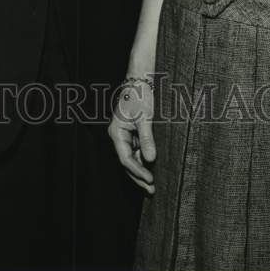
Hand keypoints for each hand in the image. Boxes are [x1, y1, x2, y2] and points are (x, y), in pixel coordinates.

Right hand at [107, 78, 156, 193]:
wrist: (140, 81)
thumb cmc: (139, 96)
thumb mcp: (144, 117)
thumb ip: (147, 139)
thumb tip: (150, 159)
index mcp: (116, 132)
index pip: (125, 158)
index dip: (137, 171)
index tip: (150, 180)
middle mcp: (119, 136)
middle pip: (127, 162)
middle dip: (139, 176)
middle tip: (151, 190)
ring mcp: (126, 135)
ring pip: (133, 158)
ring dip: (142, 170)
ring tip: (153, 185)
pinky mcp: (134, 133)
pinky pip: (138, 151)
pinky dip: (145, 161)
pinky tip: (153, 169)